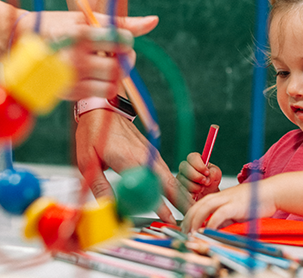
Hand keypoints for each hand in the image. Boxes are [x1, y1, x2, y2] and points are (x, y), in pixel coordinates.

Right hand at [16, 10, 158, 99]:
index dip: (126, 41)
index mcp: (81, 34)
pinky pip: (105, 93)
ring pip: (115, 82)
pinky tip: (98, 75)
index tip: (119, 39)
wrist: (20, 43)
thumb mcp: (86, 18)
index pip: (123, 41)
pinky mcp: (71, 92)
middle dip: (126, 58)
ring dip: (117, 73)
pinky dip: (108, 85)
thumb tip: (154, 21)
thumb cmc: (61, 27)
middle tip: (117, 53)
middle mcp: (76, 57)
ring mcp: (72, 77)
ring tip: (106, 63)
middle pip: (121, 65)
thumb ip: (122, 22)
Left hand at [76, 109, 194, 222]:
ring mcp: (151, 154)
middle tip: (190, 215)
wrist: (104, 108)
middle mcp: (145, 157)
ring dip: (180, 192)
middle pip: (169, 182)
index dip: (160, 205)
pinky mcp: (152, 153)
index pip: (150, 187)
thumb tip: (108, 207)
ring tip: (188, 208)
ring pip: (170, 176)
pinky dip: (173, 184)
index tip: (168, 218)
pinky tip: (177, 194)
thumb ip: (100, 186)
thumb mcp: (88, 161)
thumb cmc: (95, 133)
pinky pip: (166, 171)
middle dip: (181, 199)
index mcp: (129, 160)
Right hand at [176, 152, 221, 200]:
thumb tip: (207, 179)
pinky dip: (190, 194)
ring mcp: (180, 178)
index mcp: (195, 161)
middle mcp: (185, 168)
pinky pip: (180, 190)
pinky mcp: (178, 188)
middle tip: (204, 181)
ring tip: (202, 189)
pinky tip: (195, 195)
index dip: (199, 165)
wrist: (208, 195)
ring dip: (194, 186)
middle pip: (184, 166)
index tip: (207, 173)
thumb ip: (214, 173)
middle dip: (195, 175)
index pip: (192, 157)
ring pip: (182, 180)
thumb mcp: (216, 175)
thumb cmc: (211, 181)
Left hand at [181, 180, 277, 232]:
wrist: (271, 192)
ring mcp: (227, 199)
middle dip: (188, 220)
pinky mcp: (235, 205)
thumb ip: (225, 218)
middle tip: (184, 234)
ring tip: (191, 234)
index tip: (185, 230)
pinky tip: (208, 231)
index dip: (189, 218)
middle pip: (197, 206)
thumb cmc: (256, 201)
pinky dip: (211, 223)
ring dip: (195, 221)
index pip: (198, 206)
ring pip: (203, 208)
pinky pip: (219, 214)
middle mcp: (220, 196)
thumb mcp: (236, 211)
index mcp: (219, 197)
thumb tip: (215, 229)